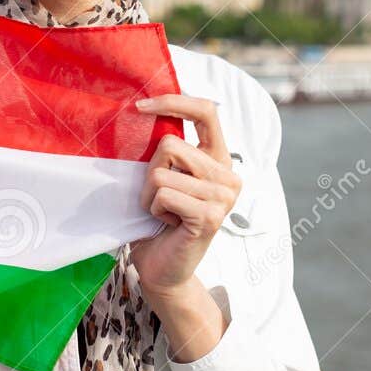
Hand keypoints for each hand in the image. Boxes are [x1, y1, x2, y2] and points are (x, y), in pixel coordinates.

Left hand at [129, 93, 242, 298]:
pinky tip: (168, 224)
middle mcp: (228, 175)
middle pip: (169, 144)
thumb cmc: (158, 220)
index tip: (142, 106)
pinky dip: (153, 209)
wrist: (162, 268)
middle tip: (158, 198)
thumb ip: (167, 149)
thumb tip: (144, 110)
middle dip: (149, 171)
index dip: (174, 101)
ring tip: (163, 213)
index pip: (207, 111)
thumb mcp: (164, 176)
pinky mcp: (211, 216)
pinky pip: (163, 195)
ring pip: (160, 172)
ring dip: (148, 195)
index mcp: (219, 159)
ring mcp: (223, 196)